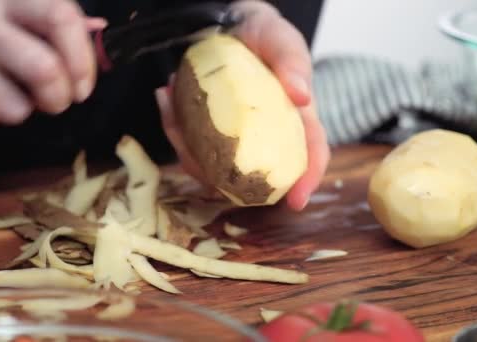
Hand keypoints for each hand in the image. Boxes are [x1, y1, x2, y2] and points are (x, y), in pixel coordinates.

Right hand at [0, 0, 106, 129]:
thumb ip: (45, 11)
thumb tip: (95, 34)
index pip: (61, 19)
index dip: (83, 58)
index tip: (84, 83)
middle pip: (45, 71)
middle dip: (60, 97)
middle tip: (57, 100)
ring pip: (15, 109)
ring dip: (22, 109)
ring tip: (8, 91)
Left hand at [155, 0, 329, 210]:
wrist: (233, 26)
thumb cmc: (266, 37)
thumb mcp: (283, 41)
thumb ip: (293, 63)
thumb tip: (302, 97)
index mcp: (295, 121)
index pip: (310, 154)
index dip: (306, 180)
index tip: (296, 201)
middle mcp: (265, 139)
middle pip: (252, 173)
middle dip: (221, 175)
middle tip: (195, 154)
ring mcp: (235, 140)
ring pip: (213, 165)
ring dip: (185, 141)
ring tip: (171, 96)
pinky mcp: (209, 134)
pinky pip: (190, 143)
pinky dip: (174, 124)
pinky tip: (166, 94)